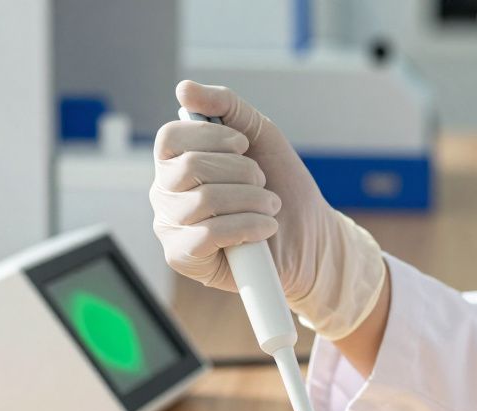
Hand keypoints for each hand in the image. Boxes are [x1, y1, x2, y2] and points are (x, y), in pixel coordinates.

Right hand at [150, 81, 386, 339]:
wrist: (310, 235)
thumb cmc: (280, 185)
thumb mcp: (260, 135)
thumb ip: (225, 106)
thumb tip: (183, 88)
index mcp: (176, 162)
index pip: (171, 138)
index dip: (211, 136)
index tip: (244, 145)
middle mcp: (166, 193)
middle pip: (189, 167)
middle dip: (241, 171)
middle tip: (263, 182)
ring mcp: (171, 226)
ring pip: (203, 201)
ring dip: (251, 199)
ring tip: (270, 205)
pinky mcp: (183, 257)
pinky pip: (207, 235)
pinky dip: (247, 226)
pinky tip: (265, 228)